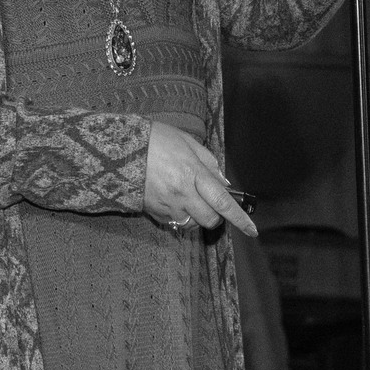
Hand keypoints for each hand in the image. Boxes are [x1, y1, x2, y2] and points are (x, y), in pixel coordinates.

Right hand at [142, 122, 255, 237]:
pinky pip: (175, 223)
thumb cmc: (154, 139)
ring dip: (197, 216)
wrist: (117, 149)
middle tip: (210, 201)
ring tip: (188, 198)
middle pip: (210, 220)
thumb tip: (224, 184)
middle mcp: (181, 193)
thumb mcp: (187, 142)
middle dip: (216, 216)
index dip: (240, 218)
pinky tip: (173, 199)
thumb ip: (209, 163)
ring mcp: (167, 205)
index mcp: (192, 173)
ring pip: (193, 225)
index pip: (223, 202)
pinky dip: (180, 216)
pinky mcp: (154, 212)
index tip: (252, 230)